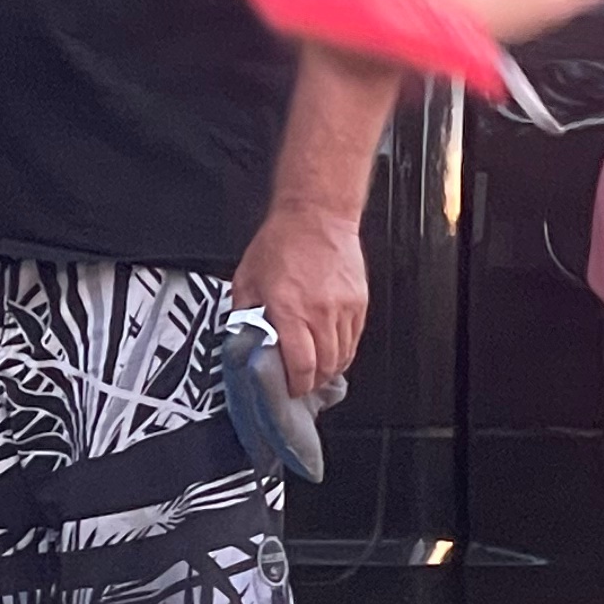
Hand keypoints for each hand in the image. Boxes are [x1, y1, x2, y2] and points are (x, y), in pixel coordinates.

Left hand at [233, 201, 366, 407]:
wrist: (317, 215)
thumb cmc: (282, 242)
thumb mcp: (247, 279)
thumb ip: (245, 314)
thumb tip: (244, 340)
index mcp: (290, 309)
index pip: (301, 365)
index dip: (296, 385)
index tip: (289, 388)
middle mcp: (320, 312)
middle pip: (324, 367)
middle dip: (312, 382)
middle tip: (300, 383)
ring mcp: (344, 308)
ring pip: (342, 356)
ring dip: (328, 370)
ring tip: (316, 371)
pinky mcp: (359, 302)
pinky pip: (354, 339)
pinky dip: (343, 352)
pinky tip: (331, 352)